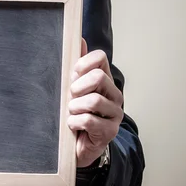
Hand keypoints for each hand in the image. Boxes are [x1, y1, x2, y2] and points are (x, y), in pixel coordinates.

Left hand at [68, 39, 122, 167]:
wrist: (76, 146)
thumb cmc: (74, 114)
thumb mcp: (72, 88)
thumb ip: (77, 66)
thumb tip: (79, 39)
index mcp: (104, 80)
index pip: (100, 58)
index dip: (82, 64)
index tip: (72, 76)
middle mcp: (113, 94)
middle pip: (98, 77)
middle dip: (78, 87)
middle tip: (71, 98)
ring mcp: (115, 113)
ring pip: (93, 100)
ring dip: (74, 108)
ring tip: (71, 113)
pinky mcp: (110, 131)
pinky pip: (89, 120)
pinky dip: (75, 122)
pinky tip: (73, 125)